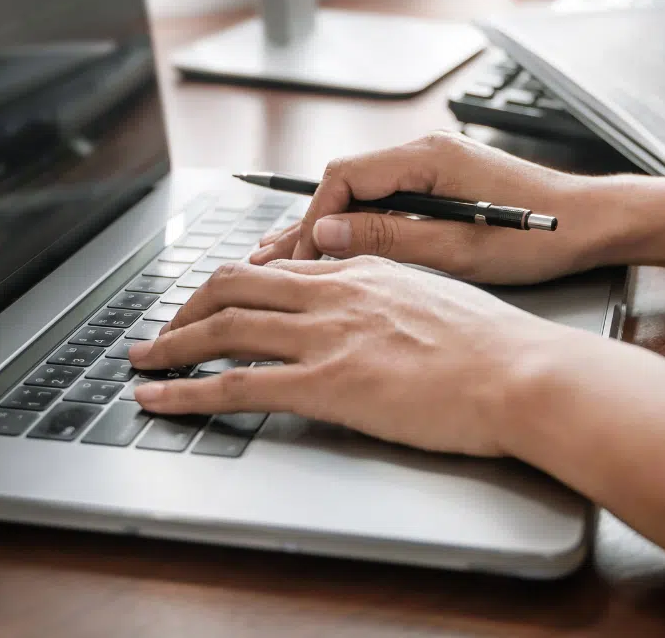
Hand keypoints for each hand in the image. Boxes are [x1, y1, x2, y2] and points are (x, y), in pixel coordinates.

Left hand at [130, 256, 583, 455]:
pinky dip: (185, 389)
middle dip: (188, 305)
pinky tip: (157, 398)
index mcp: (366, 270)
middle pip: (236, 283)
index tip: (214, 301)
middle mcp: (337, 292)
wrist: (523, 373)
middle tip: (164, 329)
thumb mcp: (440, 299)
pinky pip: (236, 382)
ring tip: (141, 359)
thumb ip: (396, 296)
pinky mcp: (327, 383)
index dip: (236, 284)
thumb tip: (379, 308)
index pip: (281, 267)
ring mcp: (328, 335)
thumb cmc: (500, 349)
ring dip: (170, 342)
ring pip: (223, 325)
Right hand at [250, 132, 611, 283]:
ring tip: (285, 258)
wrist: (595, 225)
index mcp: (429, 158)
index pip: (346, 177)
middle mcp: (428, 152)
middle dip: (308, 222)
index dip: (314, 217)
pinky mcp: (446, 185)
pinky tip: (337, 247)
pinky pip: (388, 200)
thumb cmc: (541, 238)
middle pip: (347, 182)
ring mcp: (437, 167)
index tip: (298, 257)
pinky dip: (359, 224)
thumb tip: (325, 231)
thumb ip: (389, 237)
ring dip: (328, 225)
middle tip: (269, 262)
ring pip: (363, 193)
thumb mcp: (459, 249)